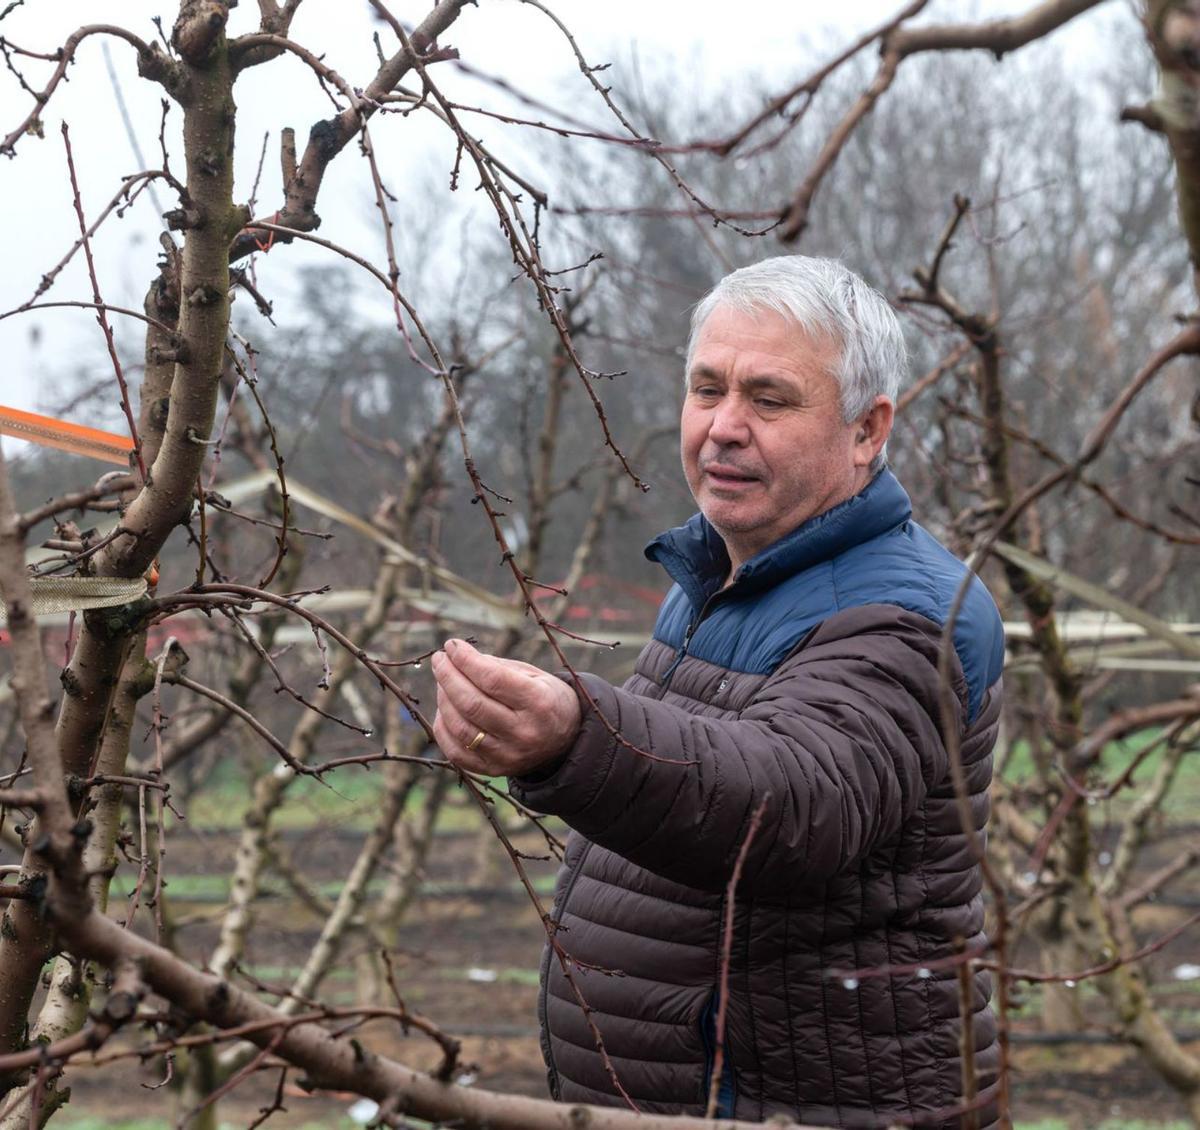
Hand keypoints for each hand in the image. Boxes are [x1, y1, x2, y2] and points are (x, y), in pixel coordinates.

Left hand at [430, 638, 581, 775]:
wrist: (567, 740)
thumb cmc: (546, 698)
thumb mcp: (534, 675)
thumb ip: (497, 667)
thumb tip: (457, 658)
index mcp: (539, 703)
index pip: (492, 679)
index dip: (466, 660)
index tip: (451, 645)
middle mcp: (524, 732)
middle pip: (472, 704)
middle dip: (448, 676)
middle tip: (439, 659)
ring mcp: (508, 755)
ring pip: (460, 727)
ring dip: (443, 699)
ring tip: (442, 682)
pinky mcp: (494, 770)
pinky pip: (456, 752)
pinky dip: (443, 728)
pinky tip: (444, 709)